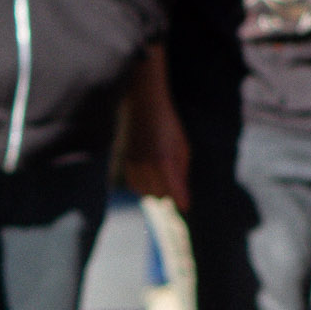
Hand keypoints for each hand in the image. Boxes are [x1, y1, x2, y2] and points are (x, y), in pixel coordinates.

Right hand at [123, 96, 191, 212]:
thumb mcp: (182, 147)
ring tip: (161, 173)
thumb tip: (183, 199)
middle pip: (160, 194)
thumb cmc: (168, 124)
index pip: (173, 192)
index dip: (181, 200)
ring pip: (146, 192)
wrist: (143, 104)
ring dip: (155, 188)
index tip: (185, 205)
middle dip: (169, 191)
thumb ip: (182, 173)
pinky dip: (142, 184)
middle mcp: (145, 165)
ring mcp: (133, 164)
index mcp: (163, 161)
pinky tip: (149, 173)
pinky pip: (134, 185)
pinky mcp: (124, 162)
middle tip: (175, 178)